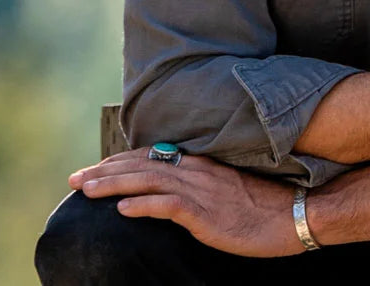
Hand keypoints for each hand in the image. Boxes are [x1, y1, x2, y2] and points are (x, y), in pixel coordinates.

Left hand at [68, 147, 304, 256]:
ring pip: (148, 180)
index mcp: (201, 164)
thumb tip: (173, 192)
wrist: (296, 214)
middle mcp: (197, 170)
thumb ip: (200, 186)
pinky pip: (169, 206)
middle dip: (104, 171)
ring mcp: (202, 190)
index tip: (93, 169)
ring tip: (85, 191)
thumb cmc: (265, 205)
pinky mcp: (207, 213)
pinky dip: (144, 205)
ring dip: (113, 185)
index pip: (150, 156)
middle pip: (141, 164)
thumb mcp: (228, 189)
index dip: (118, 161)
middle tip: (73, 179)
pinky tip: (123, 210)